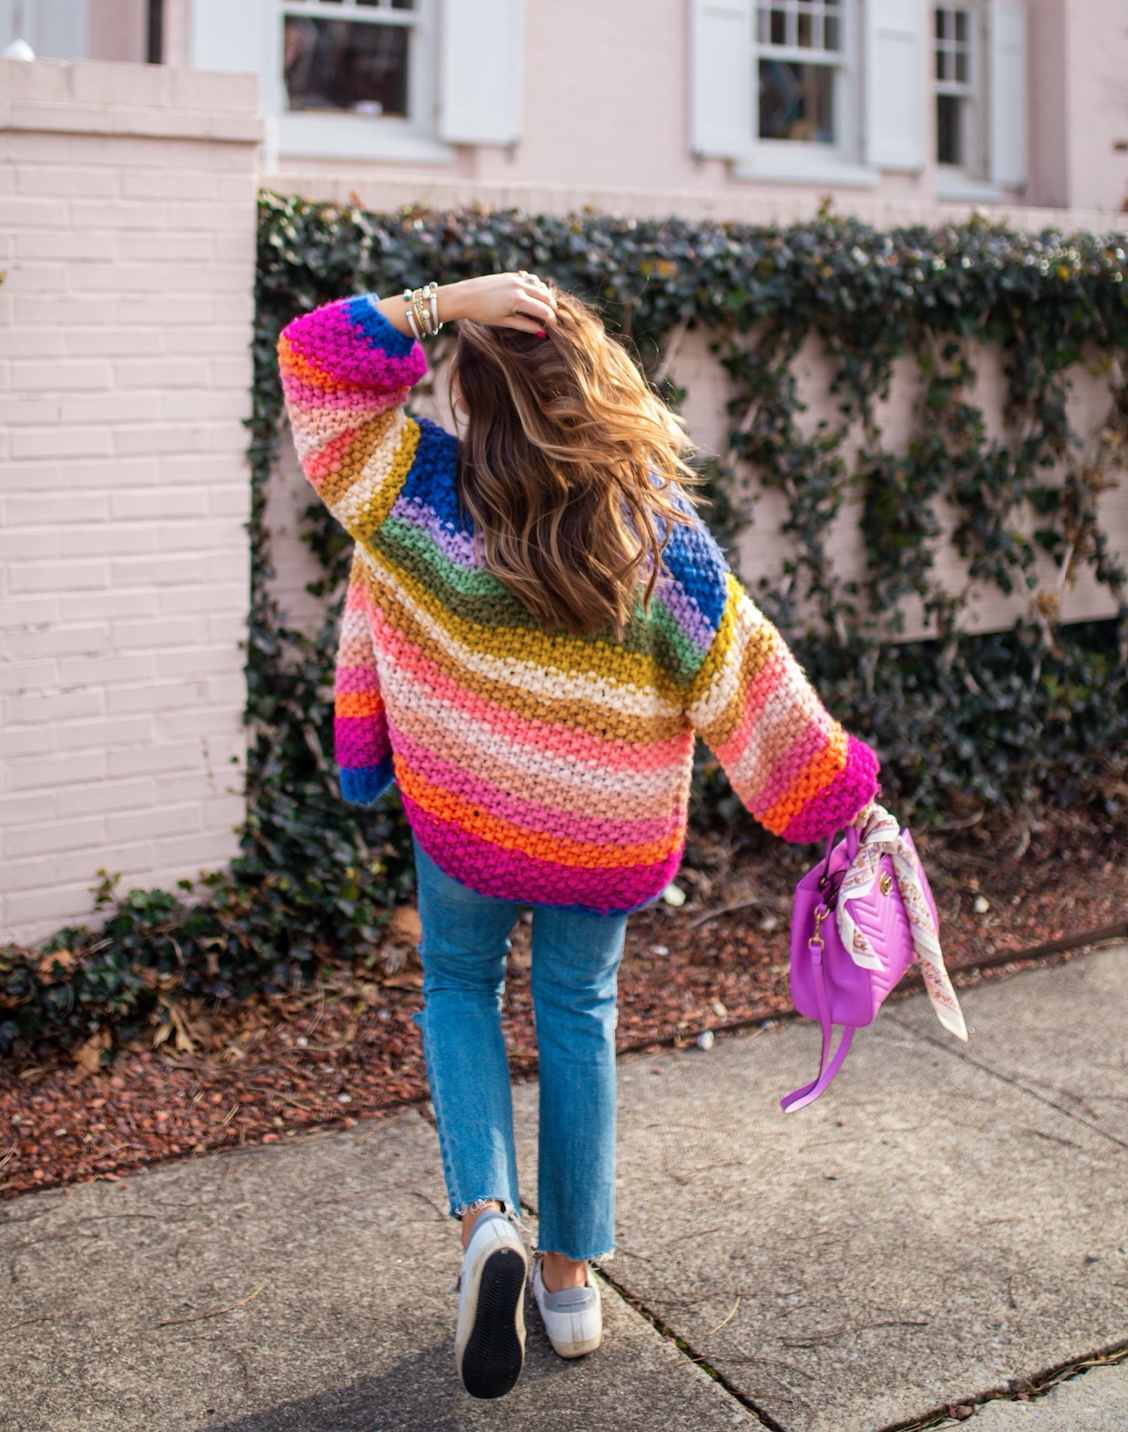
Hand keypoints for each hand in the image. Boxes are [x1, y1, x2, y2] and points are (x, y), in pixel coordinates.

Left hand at [441, 272, 557, 334]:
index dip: (552, 320)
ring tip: (545, 307)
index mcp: (518, 300)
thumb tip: (542, 333)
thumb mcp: (504, 321)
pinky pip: (530, 279)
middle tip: (553, 318)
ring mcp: (515, 278)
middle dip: (553, 308)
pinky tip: (534, 295)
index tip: (555, 328)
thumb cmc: (482, 312)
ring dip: (546, 296)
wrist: (464, 296)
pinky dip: (536, 287)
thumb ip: (525, 325)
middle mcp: (519, 286)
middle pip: (546, 296)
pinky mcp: (511, 274)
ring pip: (540, 285)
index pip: (544, 311)